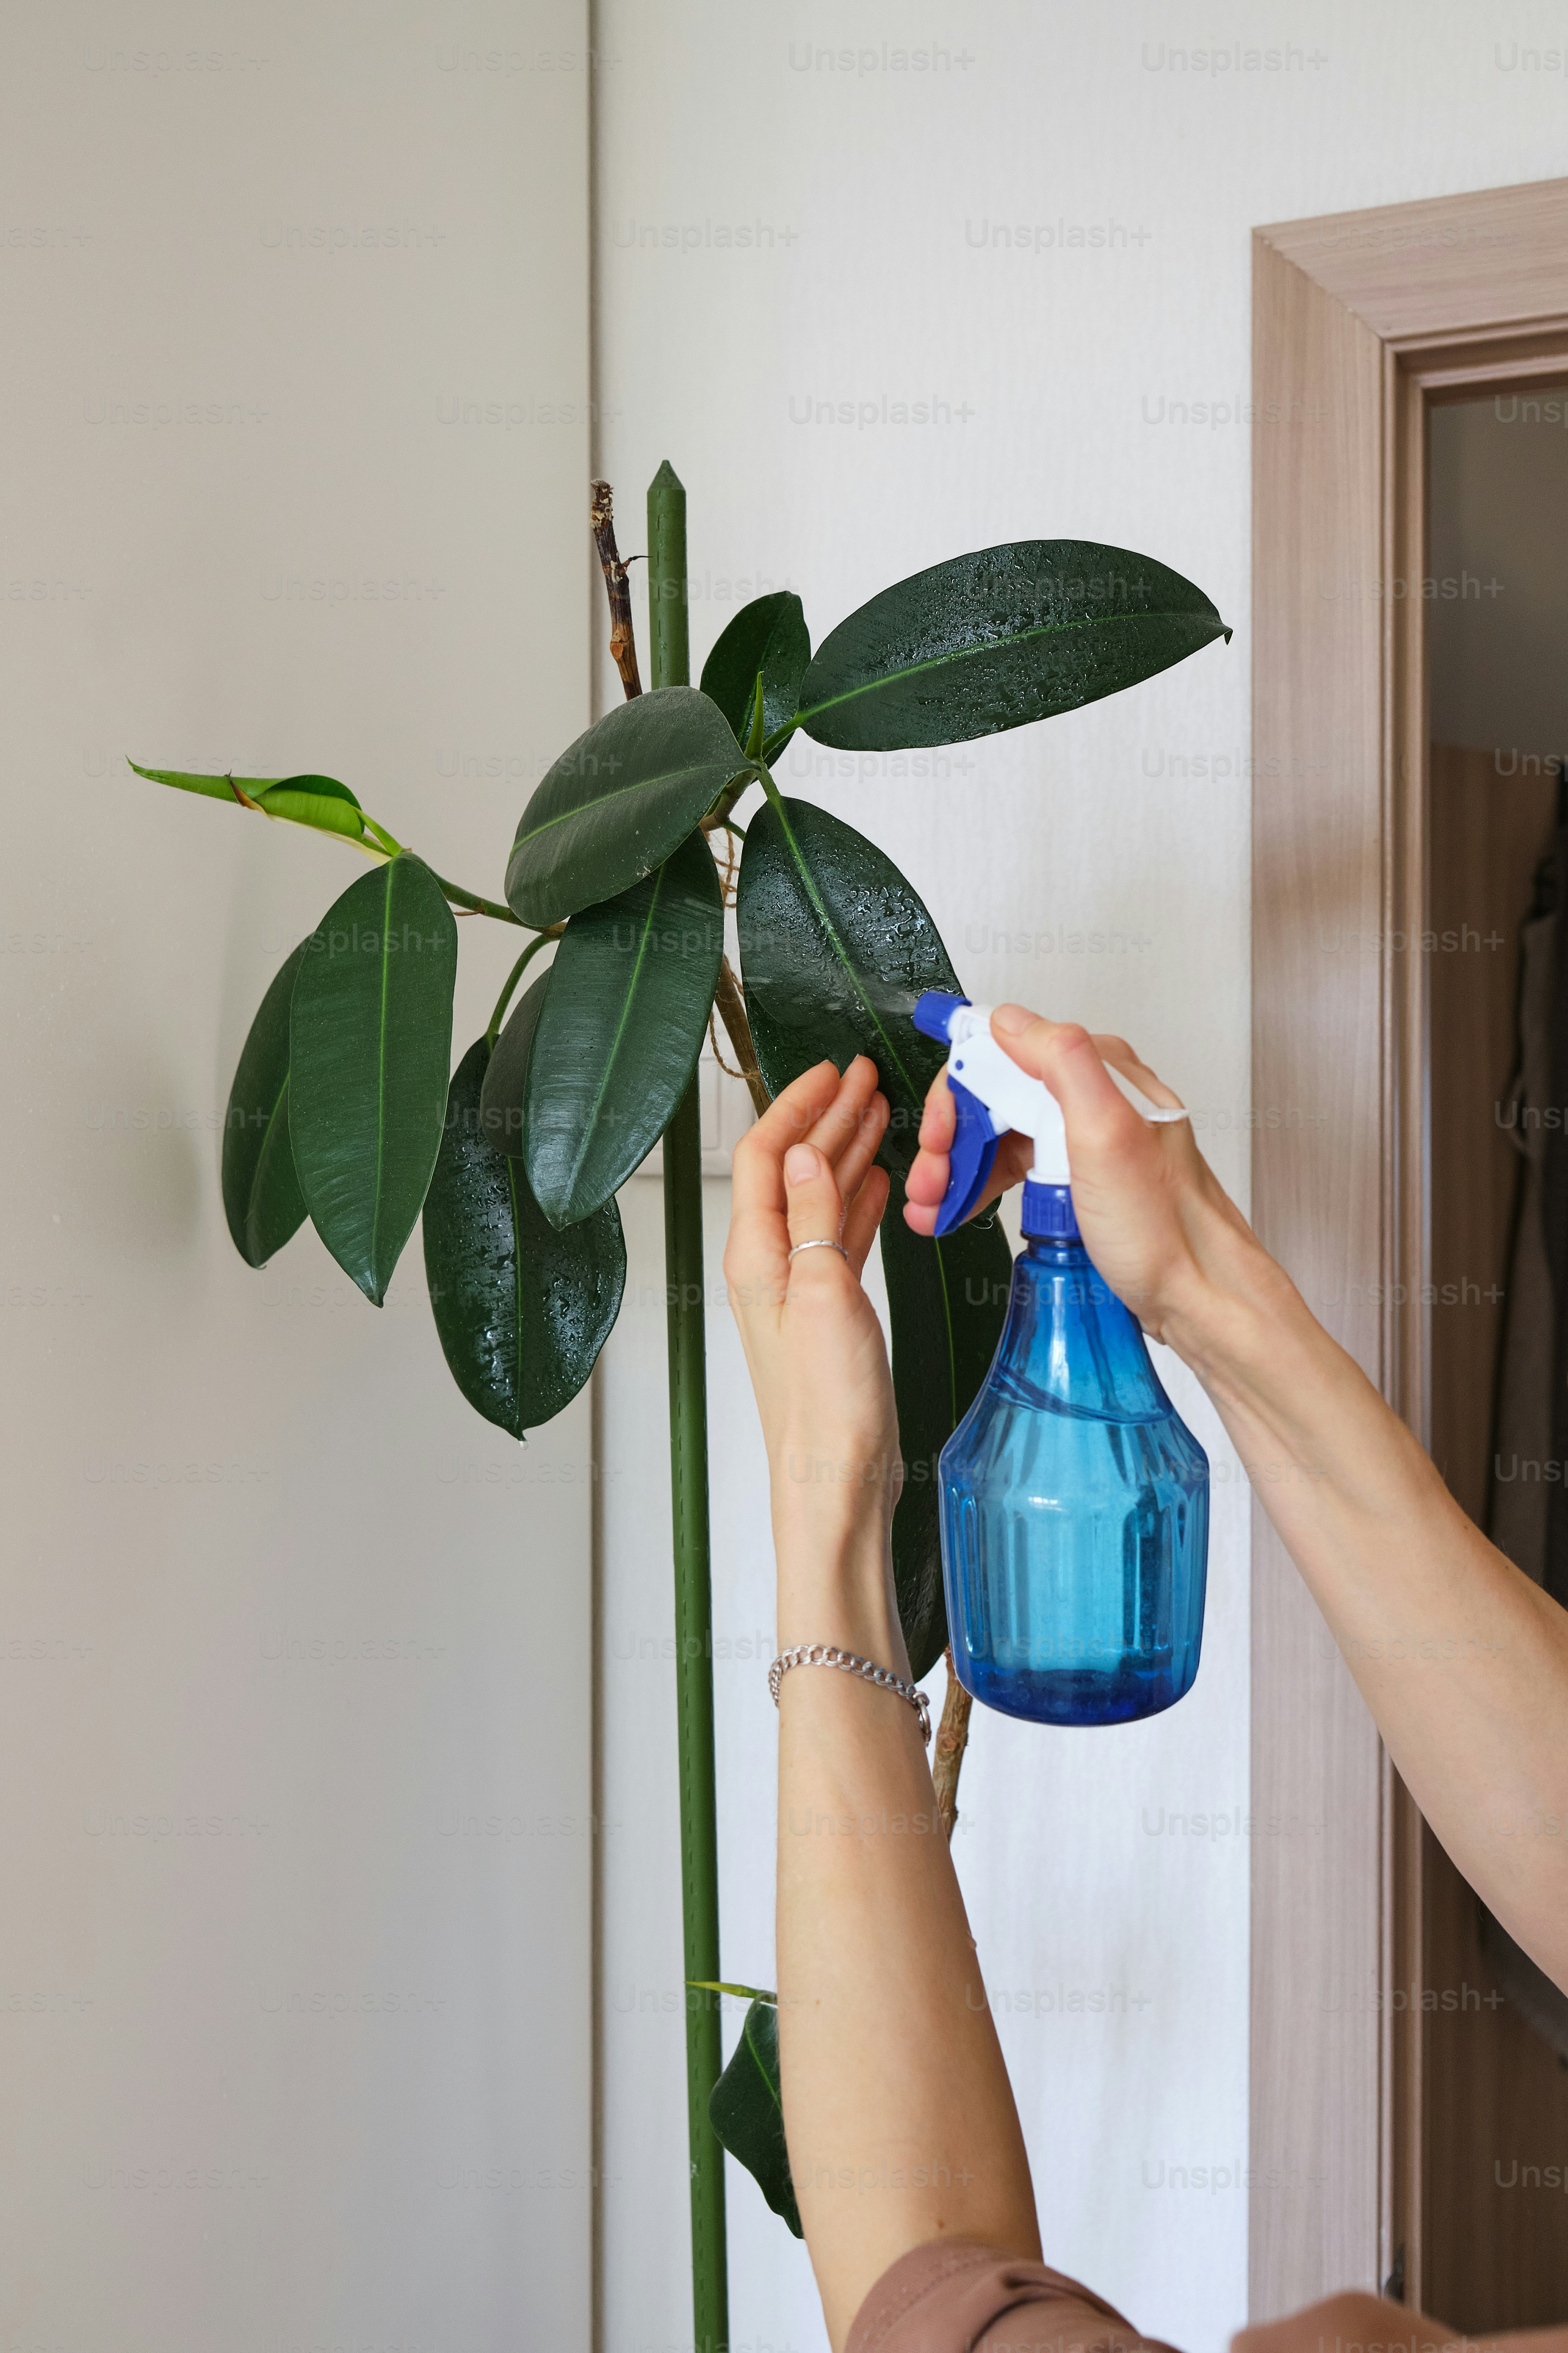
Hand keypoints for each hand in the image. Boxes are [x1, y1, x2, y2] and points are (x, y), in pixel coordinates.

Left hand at [724, 1057, 906, 1655]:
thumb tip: (800, 1150)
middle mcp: (770, 1265)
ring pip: (822, 1198)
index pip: (766, 1158)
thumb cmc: (827, 1404)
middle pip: (793, 1170)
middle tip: (868, 1075)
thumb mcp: (823, 1296)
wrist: (838, 1477)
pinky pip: (842, 1234)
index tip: (835, 1070)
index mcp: (755, 1256)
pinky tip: (882, 1177)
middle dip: (828, 1117)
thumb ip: (812, 1220)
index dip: (797, 1106)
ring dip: (848, 1151)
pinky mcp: (830, 1308)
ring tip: (882, 1109)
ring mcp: (800, 1286)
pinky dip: (862, 1199)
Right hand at [902, 1004, 1262, 1347]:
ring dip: (958, 1169)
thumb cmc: (1166, 1231)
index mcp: (1103, 1076)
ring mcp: (1088, 1146)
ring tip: (932, 1209)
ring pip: (1003, 1138)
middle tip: (929, 1185)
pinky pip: (1019, 1174)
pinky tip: (959, 1214)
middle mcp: (1096, 1103)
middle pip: (998, 1099)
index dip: (959, 1094)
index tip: (937, 1136)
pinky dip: (982, 1190)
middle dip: (951, 1140)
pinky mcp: (1083, 1186)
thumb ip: (1062, 1062)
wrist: (1203, 1300)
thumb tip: (1010, 1020)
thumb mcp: (1108, 1134)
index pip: (1005, 1056)